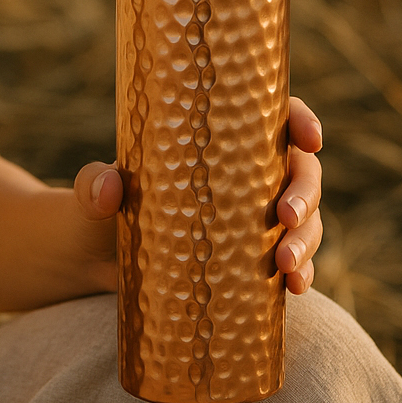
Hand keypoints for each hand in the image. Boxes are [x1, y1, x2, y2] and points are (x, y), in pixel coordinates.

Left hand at [72, 96, 323, 296]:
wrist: (91, 259)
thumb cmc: (99, 206)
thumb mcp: (94, 190)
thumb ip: (95, 185)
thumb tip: (108, 191)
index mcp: (216, 139)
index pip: (271, 116)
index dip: (300, 120)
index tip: (309, 139)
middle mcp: (243, 174)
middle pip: (299, 172)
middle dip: (306, 194)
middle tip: (286, 218)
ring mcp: (251, 217)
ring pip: (304, 219)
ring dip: (308, 240)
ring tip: (288, 267)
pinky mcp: (250, 258)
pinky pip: (292, 261)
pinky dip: (303, 272)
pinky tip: (296, 286)